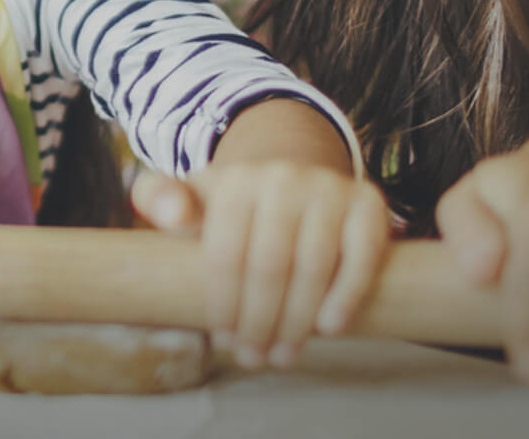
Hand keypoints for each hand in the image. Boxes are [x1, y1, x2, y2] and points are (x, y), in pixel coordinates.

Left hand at [133, 160, 391, 370]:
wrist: (295, 171)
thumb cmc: (235, 204)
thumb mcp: (192, 196)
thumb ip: (160, 199)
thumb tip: (172, 215)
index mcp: (235, 181)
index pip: (226, 254)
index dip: (224, 303)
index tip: (224, 340)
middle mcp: (283, 178)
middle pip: (269, 266)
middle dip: (259, 321)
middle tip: (254, 359)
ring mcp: (329, 188)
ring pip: (313, 267)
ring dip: (297, 321)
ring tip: (283, 355)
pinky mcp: (367, 203)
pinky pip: (362, 256)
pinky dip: (347, 295)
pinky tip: (329, 328)